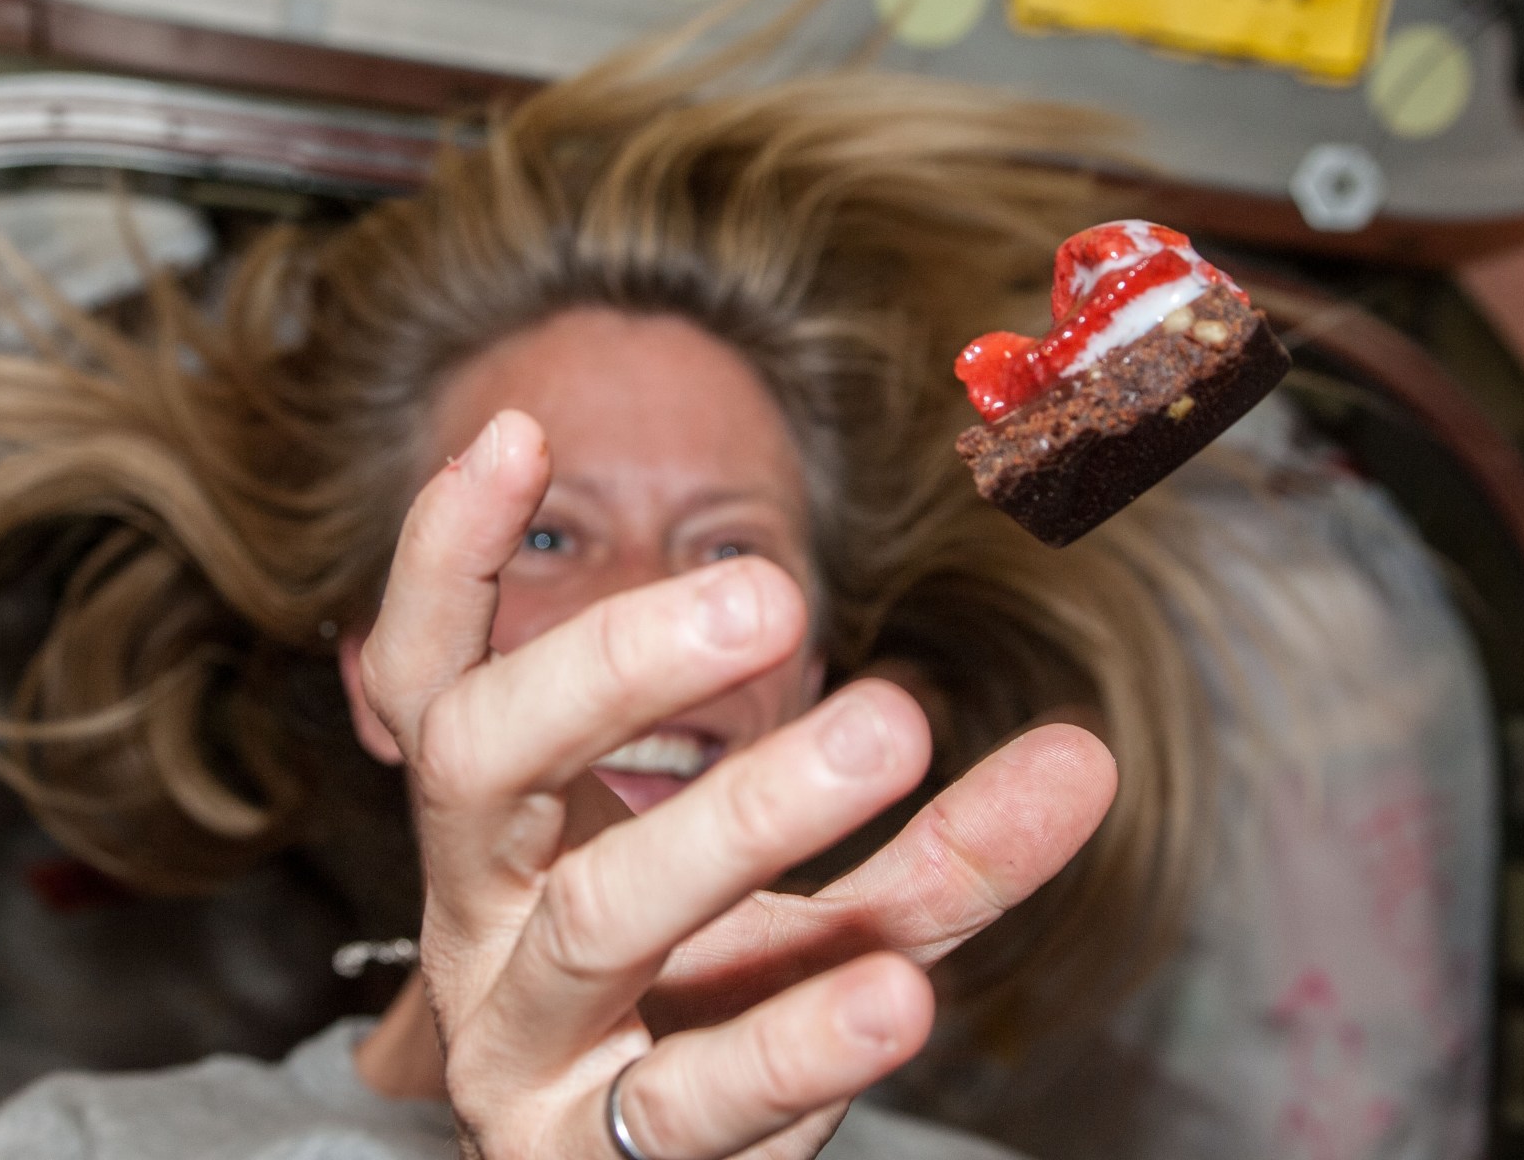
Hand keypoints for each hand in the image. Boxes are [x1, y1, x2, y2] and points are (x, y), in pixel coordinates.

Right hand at [355, 409, 1113, 1158]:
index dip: (445, 560)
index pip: (432, 676)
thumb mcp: (806, 907)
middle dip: (610, 662)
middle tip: (769, 596)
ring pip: (599, 919)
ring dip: (743, 815)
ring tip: (891, 729)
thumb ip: (923, 833)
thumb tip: (1091, 752)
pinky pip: (695, 1098)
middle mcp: (479, 925)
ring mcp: (522, 1049)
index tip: (522, 430)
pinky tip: (903, 989)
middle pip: (479, 760)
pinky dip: (802, 1043)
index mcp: (498, 835)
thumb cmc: (711, 1018)